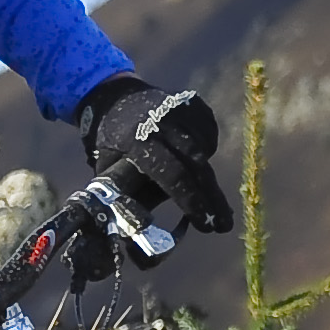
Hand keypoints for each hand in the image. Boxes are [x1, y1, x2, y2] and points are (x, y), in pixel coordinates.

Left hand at [77, 74, 236, 237]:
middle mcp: (163, 121)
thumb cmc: (109, 141)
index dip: (191, 202)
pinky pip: (208, 136)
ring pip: (204, 152)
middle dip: (211, 199)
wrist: (114, 96)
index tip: (205, 225)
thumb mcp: (106, 167)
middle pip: (195, 166)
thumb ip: (124, 194)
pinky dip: (205, 153)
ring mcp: (180, 109)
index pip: (172, 175)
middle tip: (223, 225)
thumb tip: (138, 232)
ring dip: (206, 179)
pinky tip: (195, 165)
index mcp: (138, 140)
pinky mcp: (194, 104)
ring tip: (206, 198)